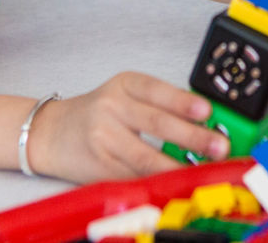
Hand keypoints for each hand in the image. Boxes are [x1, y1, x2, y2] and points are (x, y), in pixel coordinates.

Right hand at [27, 72, 226, 181]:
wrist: (49, 132)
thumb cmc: (96, 112)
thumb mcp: (123, 94)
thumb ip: (158, 104)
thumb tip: (203, 121)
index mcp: (123, 85)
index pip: (157, 90)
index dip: (182, 101)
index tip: (206, 111)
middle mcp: (111, 108)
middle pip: (157, 123)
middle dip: (192, 136)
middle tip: (218, 145)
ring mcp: (104, 139)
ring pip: (146, 155)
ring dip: (178, 165)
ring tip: (201, 168)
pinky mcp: (100, 166)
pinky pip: (134, 175)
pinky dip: (157, 179)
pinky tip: (175, 181)